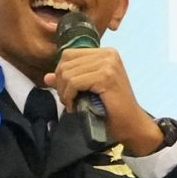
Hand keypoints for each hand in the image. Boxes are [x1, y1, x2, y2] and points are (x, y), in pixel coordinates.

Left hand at [43, 47, 161, 155]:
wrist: (130, 124)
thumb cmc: (110, 108)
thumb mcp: (86, 90)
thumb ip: (68, 80)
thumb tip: (47, 77)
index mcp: (105, 53)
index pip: (68, 54)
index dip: (61, 73)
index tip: (67, 92)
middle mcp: (108, 54)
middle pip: (66, 62)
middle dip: (61, 84)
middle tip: (68, 101)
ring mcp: (108, 64)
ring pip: (67, 73)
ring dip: (64, 92)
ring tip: (72, 104)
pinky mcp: (106, 76)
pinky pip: (74, 82)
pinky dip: (69, 96)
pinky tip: (74, 106)